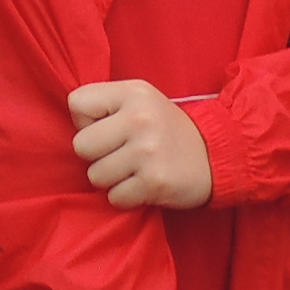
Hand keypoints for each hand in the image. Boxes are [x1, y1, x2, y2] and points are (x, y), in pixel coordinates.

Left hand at [67, 79, 214, 210]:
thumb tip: (74, 125)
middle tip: (121, 153)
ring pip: (95, 175)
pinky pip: (115, 197)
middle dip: (97, 155)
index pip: (76, 103)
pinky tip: (143, 184)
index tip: (110, 127)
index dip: (86, 121)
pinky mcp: (154, 181)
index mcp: (133, 92)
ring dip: (112, 179)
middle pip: (80, 145)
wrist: (215, 154)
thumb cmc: (165, 129)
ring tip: (134, 169)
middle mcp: (140, 118)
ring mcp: (147, 150)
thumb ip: (106, 105)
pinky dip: (126, 196)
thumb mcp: (141, 100)